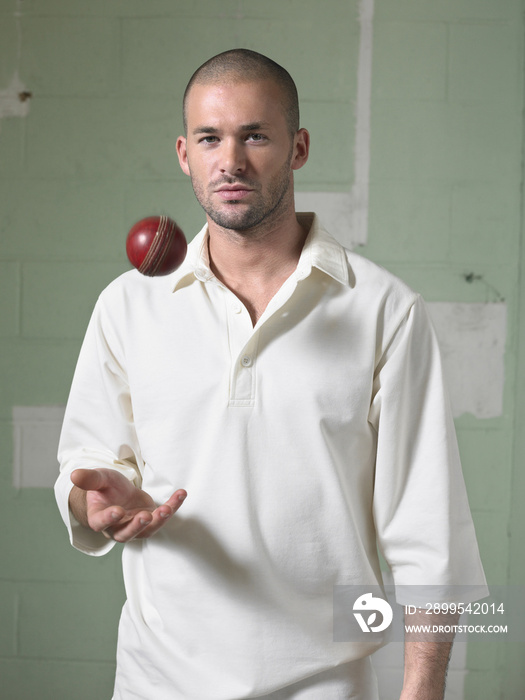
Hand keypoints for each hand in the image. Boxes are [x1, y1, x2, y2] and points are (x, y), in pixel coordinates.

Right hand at [70, 468, 186, 542]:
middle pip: (126, 534)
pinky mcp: (151, 520)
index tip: (117, 511)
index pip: (101, 523)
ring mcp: (136, 526)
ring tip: (167, 508)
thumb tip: (74, 475)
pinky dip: (173, 506)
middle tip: (146, 515)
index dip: (109, 519)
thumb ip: (89, 479)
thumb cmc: (106, 488)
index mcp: (100, 518)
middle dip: (137, 526)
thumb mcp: (99, 479)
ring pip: (147, 530)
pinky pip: (163, 516)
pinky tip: (181, 494)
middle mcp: (117, 527)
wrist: (118, 493)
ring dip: (159, 520)